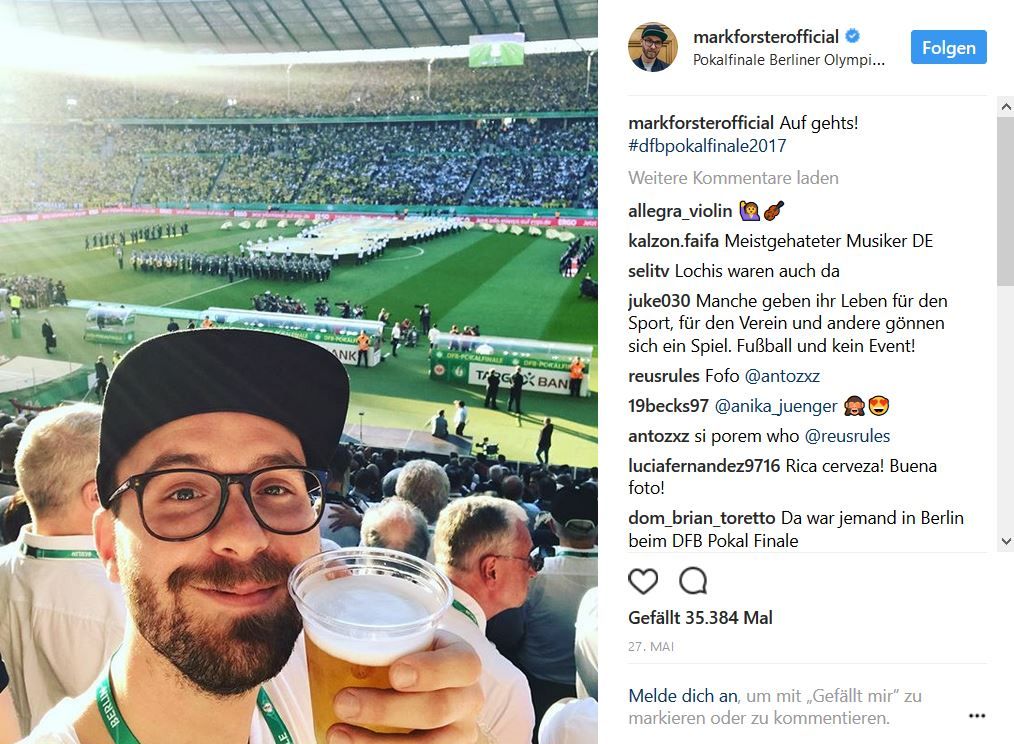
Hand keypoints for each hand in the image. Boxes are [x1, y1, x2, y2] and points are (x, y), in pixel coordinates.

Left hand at [327, 630, 482, 742]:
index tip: (394, 673)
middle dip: (387, 709)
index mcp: (463, 661)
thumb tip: (333, 573)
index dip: (433, 671)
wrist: (425, 699)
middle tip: (342, 701)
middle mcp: (469, 699)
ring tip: (336, 733)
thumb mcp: (408, 639)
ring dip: (377, 743)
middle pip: (438, 709)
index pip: (463, 665)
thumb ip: (378, 615)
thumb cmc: (410, 659)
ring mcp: (457, 734)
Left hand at [328, 504, 362, 529]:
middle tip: (328, 516)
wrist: (357, 520)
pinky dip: (336, 529)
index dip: (334, 507)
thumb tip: (342, 502)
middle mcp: (343, 515)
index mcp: (344, 511)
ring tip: (329, 527)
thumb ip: (345, 505)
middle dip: (332, 516)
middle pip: (336, 515)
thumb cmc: (354, 514)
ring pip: (337, 522)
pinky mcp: (344, 524)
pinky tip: (333, 530)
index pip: (338, 508)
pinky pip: (339, 527)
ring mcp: (343, 520)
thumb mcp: (350, 508)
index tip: (330, 507)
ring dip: (333, 525)